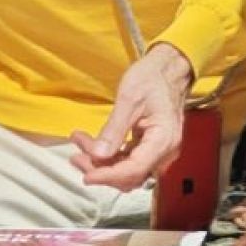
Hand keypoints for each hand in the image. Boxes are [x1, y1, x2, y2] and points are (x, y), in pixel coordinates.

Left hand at [68, 44, 194, 189]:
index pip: (134, 170)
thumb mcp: (129, 99)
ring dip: (102, 164)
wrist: (169, 68)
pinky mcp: (151, 147)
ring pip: (127, 170)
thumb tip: (98, 155)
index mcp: (163, 140)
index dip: (108, 176)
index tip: (86, 176)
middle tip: (76, 157)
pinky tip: (92, 144)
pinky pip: (129, 160)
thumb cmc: (153, 78)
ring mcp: (159, 151)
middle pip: (130, 175)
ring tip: (80, 144)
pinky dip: (110, 156)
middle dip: (101, 170)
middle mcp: (164, 151)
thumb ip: (114, 129)